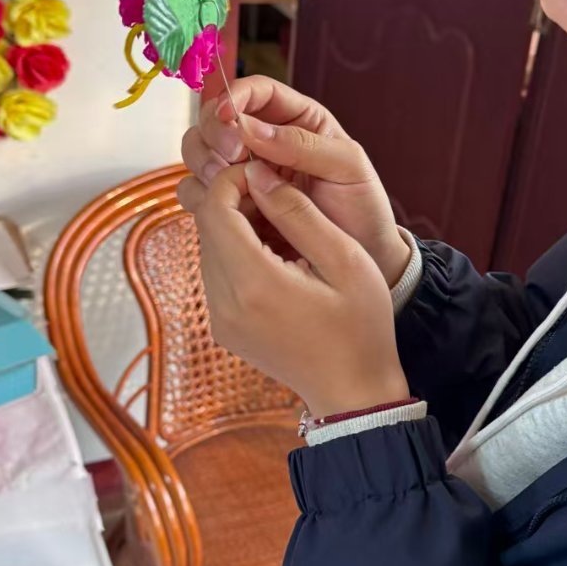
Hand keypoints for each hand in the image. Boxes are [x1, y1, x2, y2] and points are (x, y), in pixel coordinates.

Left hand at [177, 159, 409, 418]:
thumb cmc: (360, 328)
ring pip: (208, 247)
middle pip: (206, 227)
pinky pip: (216, 273)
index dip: (234, 180)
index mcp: (255, 284)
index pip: (214, 210)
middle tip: (278, 193)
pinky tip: (275, 253)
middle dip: (235, 200)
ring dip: (235, 225)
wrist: (353, 393)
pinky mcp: (223, 327)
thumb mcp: (343, 259)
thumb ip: (297, 212)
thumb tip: (258, 173)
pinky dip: (237, 252)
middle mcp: (225, 303)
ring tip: (281, 222)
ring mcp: (220, 319)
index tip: (267, 173)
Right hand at [181, 77, 411, 286]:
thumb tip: (248, 127)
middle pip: (215, 117)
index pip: (255, 91)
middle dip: (215, 132)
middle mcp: (262, 141)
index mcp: (295, 119)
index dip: (235, 96)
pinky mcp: (229, 204)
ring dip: (203, 161)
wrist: (363, 258)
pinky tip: (220, 207)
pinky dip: (199, 195)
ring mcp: (242, 173)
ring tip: (226, 183)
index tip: (229, 117)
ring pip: (198, 150)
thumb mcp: (347, 167)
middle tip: (233, 157)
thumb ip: (302, 144)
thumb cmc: (360, 207)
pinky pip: (195, 191)